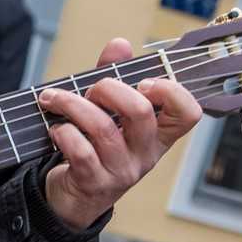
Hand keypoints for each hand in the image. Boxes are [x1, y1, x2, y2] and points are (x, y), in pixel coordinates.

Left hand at [38, 37, 202, 229]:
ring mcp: (122, 170)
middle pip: (140, 112)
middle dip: (108, 88)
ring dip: (72, 105)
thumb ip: (115, 76)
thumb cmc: (94, 146)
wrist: (74, 197)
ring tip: (54, 100)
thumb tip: (121, 44)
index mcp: (158, 134)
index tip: (143, 81)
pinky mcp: (94, 182)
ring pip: (102, 128)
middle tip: (90, 90)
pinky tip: (55, 129)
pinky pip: (80, 150)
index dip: (170, 90)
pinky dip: (63, 132)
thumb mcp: (108, 111)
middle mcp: (145, 154)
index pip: (188, 112)